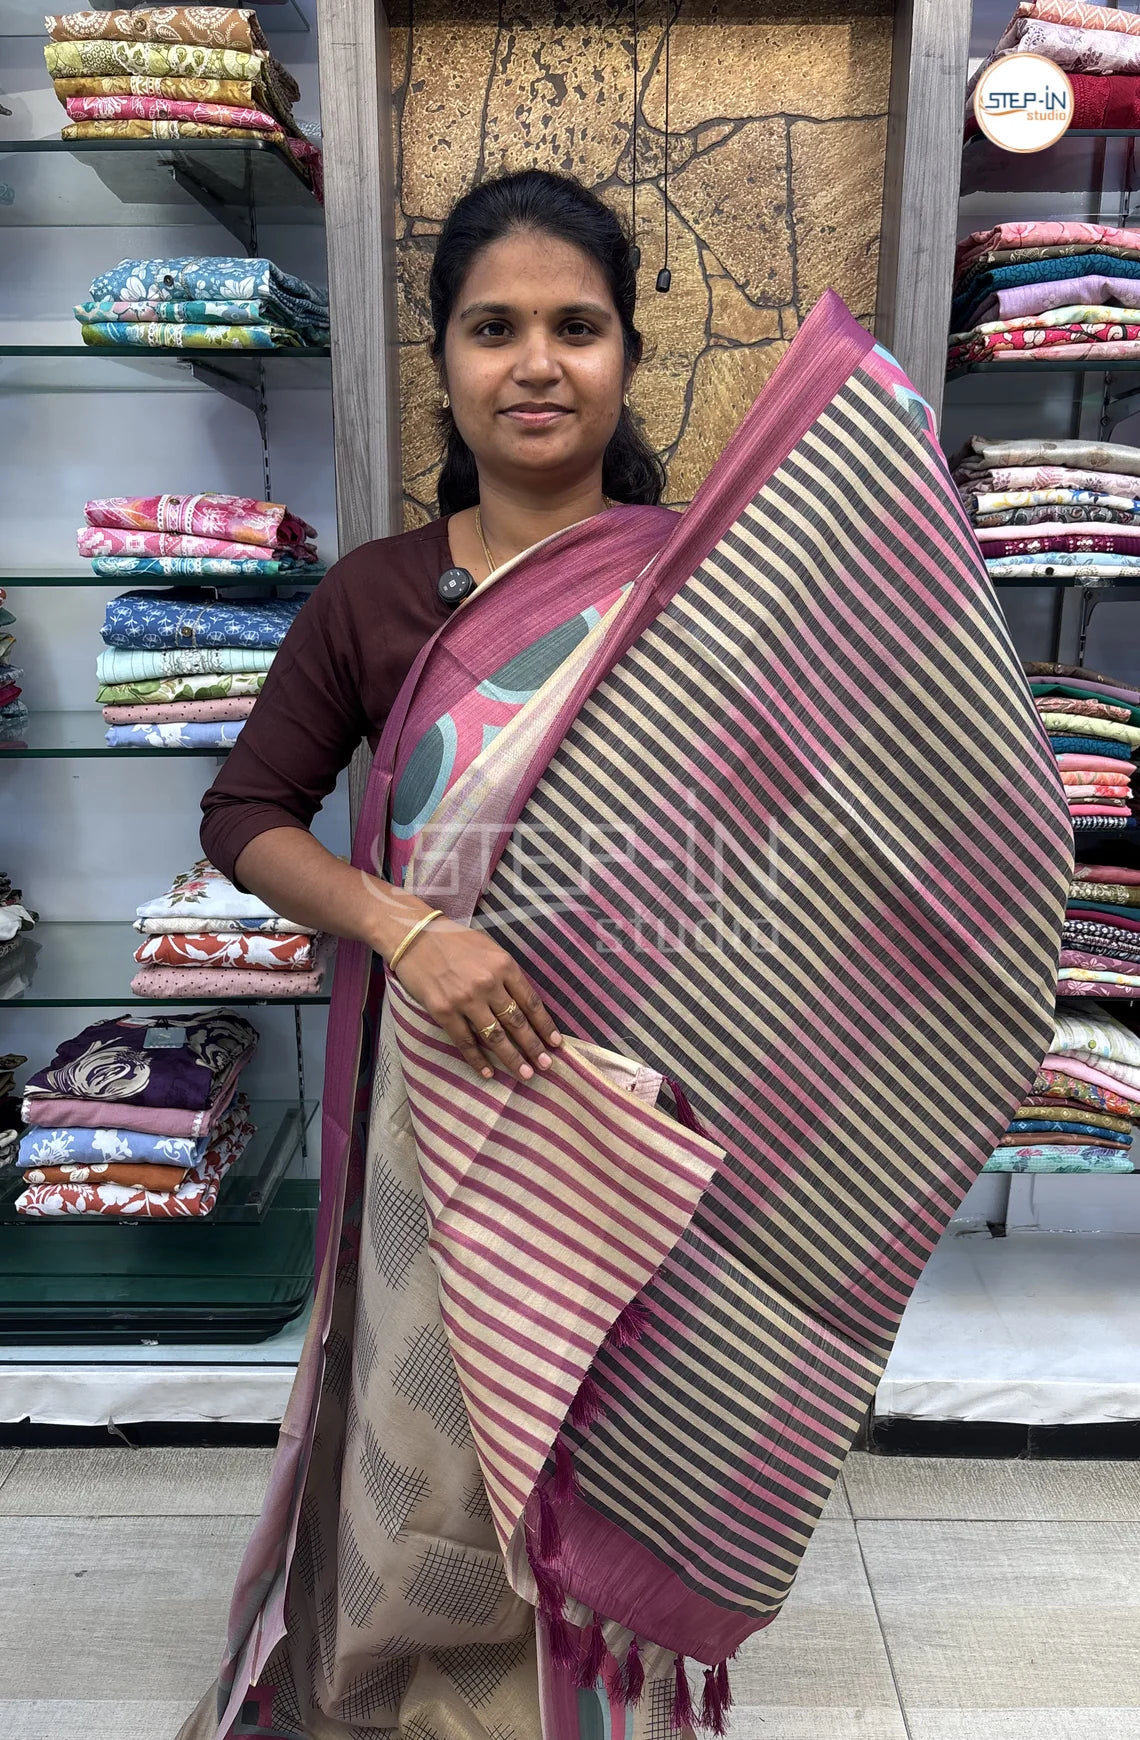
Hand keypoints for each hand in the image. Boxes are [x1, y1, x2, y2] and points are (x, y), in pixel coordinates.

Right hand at [389, 918, 561, 1081]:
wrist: (414, 937)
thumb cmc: (453, 940)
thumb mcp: (489, 949)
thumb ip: (506, 974)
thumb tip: (523, 1004)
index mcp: (503, 965)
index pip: (531, 1002)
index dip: (545, 1025)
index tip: (556, 1043)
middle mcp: (488, 983)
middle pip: (517, 1023)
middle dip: (534, 1047)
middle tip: (547, 1067)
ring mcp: (465, 999)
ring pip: (495, 1036)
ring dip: (512, 1059)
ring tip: (525, 1075)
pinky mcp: (443, 1011)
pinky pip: (465, 1041)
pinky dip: (478, 1060)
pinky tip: (488, 1072)